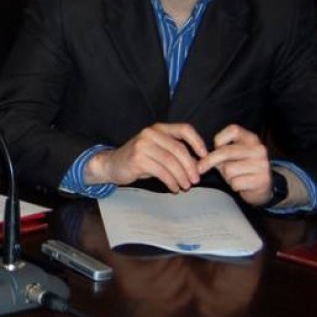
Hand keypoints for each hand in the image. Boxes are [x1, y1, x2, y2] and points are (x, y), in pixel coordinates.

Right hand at [86, 123, 207, 191]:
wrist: (111, 165)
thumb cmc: (138, 159)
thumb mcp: (157, 151)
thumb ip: (174, 153)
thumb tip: (198, 165)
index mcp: (158, 128)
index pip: (185, 129)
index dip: (198, 142)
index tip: (204, 157)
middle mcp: (151, 133)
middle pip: (179, 149)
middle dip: (190, 167)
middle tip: (196, 180)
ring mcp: (143, 145)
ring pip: (171, 162)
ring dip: (182, 177)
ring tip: (186, 187)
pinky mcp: (138, 158)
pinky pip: (161, 172)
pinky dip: (171, 182)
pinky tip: (174, 188)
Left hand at [197, 124, 271, 205]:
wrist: (262, 187)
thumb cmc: (241, 168)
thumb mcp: (232, 156)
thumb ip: (219, 152)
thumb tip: (199, 157)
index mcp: (251, 139)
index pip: (233, 130)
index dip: (219, 139)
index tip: (214, 148)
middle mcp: (259, 149)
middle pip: (225, 151)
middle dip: (209, 161)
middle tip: (200, 168)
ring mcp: (262, 164)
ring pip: (228, 170)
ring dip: (226, 176)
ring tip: (234, 176)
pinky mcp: (262, 180)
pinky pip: (235, 183)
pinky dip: (233, 185)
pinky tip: (241, 184)